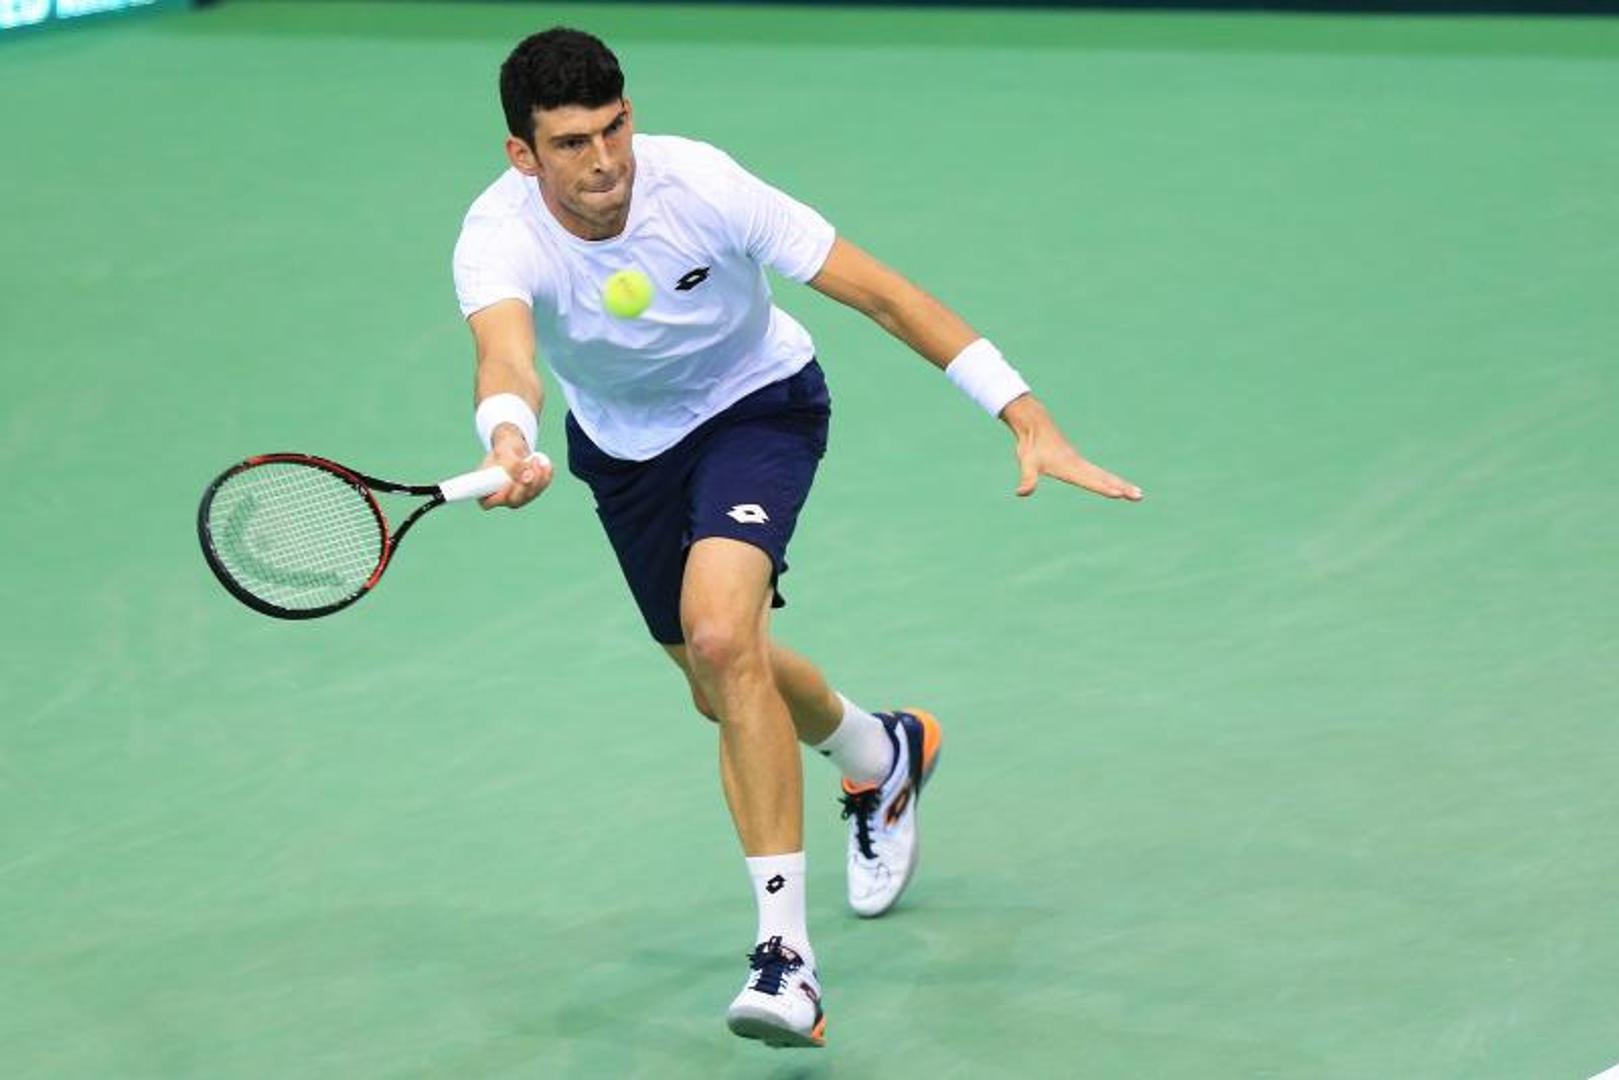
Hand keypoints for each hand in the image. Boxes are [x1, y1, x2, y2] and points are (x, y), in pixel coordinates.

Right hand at [478, 424, 553, 509]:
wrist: (513, 448)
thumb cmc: (503, 451)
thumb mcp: (504, 452)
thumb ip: (512, 464)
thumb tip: (527, 474)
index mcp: (486, 490)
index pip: (488, 502)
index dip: (497, 497)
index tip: (507, 483)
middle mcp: (504, 498)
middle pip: (514, 501)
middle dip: (523, 486)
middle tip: (528, 471)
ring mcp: (520, 497)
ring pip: (531, 494)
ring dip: (536, 477)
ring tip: (534, 459)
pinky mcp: (534, 491)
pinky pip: (542, 486)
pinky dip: (545, 475)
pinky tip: (544, 464)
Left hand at [1001, 395, 1142, 500]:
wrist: (1035, 425)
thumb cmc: (1031, 445)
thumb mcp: (1027, 463)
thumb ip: (1027, 479)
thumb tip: (1021, 492)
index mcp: (1070, 467)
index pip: (1090, 481)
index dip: (1104, 488)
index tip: (1119, 493)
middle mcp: (1079, 465)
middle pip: (1106, 478)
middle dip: (1123, 487)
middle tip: (1140, 496)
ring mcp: (1081, 463)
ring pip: (1105, 476)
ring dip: (1122, 484)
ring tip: (1137, 494)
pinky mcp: (1079, 462)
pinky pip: (1100, 473)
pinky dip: (1112, 480)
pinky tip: (1118, 486)